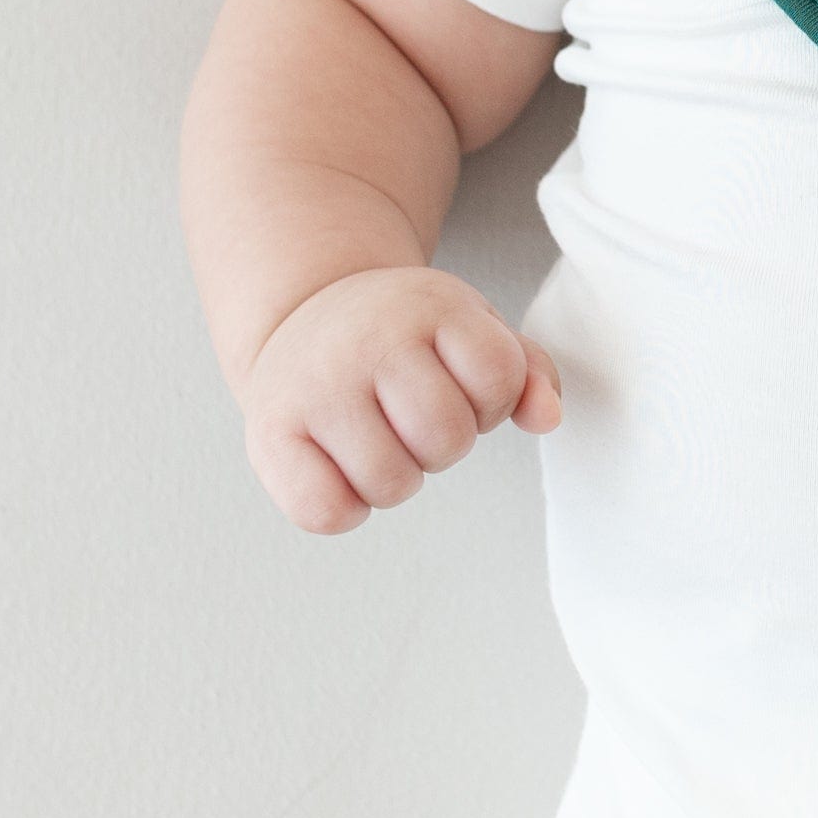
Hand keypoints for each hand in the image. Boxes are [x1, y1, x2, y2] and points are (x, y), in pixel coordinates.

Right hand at [239, 265, 562, 534]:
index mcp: (431, 305)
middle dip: (445, 443)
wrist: (306, 314)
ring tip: (381, 438)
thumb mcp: (471, 329)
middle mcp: (368, 340)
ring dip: (399, 478)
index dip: (493, 399)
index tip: (460, 384)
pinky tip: (343, 468)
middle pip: (446, 437)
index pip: (499, 377)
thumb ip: (526, 370)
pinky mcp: (269, 433)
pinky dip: (346, 508)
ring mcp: (315, 387)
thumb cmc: (407, 334)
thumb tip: (548, 418)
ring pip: (391, 483)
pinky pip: (326, 511)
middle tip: (415, 417)